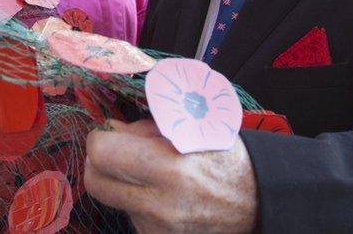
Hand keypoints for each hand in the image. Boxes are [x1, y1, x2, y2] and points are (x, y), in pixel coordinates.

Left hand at [85, 120, 257, 232]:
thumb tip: (111, 131)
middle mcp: (159, 206)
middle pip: (95, 182)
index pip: (102, 153)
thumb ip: (146, 128)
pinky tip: (162, 193)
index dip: (101, 138)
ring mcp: (156, 229)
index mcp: (169, 169)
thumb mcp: (192, 129)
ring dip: (121, 182)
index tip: (112, 133)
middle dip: (99, 162)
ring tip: (153, 173)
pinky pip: (130, 214)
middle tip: (117, 151)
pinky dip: (138, 200)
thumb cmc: (225, 159)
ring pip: (112, 198)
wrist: (257, 202)